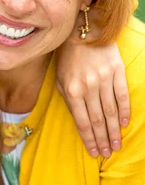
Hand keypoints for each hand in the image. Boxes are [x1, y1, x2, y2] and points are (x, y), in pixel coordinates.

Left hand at [56, 39, 128, 157]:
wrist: (83, 30)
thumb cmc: (68, 58)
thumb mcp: (60, 79)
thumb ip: (68, 100)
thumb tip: (79, 122)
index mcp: (72, 91)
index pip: (82, 122)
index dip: (89, 139)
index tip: (94, 152)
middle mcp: (88, 87)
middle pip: (97, 120)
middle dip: (103, 139)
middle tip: (108, 153)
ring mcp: (103, 79)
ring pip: (111, 111)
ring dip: (114, 130)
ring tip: (117, 145)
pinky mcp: (117, 71)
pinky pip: (122, 95)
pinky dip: (124, 111)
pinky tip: (124, 123)